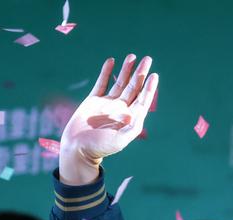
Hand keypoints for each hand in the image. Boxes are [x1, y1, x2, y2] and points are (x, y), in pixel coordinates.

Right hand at [59, 54, 158, 184]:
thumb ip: (130, 128)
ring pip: (120, 83)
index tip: (154, 75)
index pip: (143, 100)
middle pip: (134, 88)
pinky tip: (111, 61)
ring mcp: (108, 103)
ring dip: (126, 70)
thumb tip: (137, 114)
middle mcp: (121, 109)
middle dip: (140, 73)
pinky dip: (106, 72)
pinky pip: (102, 83)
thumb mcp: (119, 140)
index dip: (149, 88)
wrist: (78, 148)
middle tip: (147, 59)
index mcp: (130, 118)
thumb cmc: (100, 147)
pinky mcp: (93, 100)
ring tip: (132, 56)